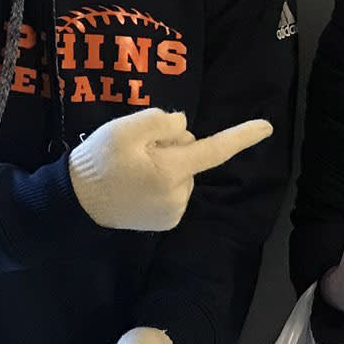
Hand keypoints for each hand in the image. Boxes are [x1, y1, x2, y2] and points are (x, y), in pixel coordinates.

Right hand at [68, 109, 273, 231]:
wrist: (75, 203)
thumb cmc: (98, 162)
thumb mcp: (125, 129)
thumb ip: (161, 121)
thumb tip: (184, 128)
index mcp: (172, 171)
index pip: (215, 149)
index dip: (242, 136)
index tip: (268, 127)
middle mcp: (180, 194)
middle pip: (190, 155)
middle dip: (170, 146)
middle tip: (135, 149)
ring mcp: (174, 211)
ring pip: (182, 173)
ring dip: (164, 165)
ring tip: (130, 169)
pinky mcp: (167, 222)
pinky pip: (174, 190)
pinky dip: (160, 182)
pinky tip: (136, 184)